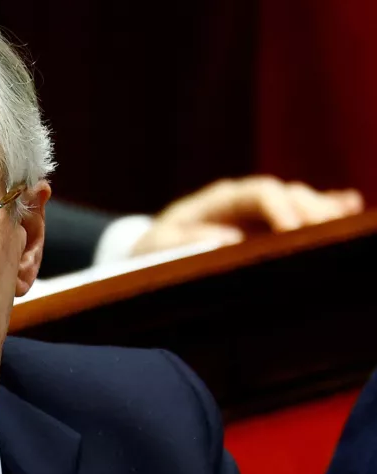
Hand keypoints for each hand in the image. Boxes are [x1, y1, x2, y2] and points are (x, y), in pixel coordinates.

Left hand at [131, 176, 364, 255]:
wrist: (150, 253)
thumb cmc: (153, 251)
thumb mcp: (158, 247)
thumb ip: (186, 241)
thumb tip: (227, 240)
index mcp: (219, 200)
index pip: (259, 192)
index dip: (281, 207)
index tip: (295, 230)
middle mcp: (245, 200)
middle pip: (288, 193)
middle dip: (312, 210)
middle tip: (330, 233)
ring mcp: (260, 213)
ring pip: (301, 202)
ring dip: (324, 212)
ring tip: (345, 225)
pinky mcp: (269, 227)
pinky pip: (302, 213)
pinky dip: (326, 209)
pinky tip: (349, 207)